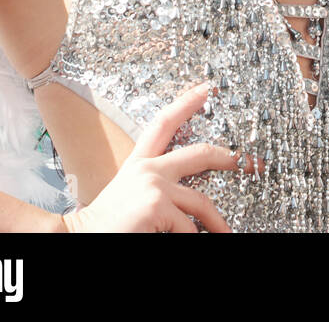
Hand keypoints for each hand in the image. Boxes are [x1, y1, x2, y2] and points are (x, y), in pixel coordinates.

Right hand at [61, 83, 246, 232]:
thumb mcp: (129, 200)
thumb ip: (156, 190)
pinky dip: (192, 239)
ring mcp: (155, 186)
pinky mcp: (158, 206)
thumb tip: (186, 197)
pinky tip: (172, 239)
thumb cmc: (103, 227)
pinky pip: (189, 228)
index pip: (163, 124)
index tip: (208, 88)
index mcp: (138, 166)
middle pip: (201, 153)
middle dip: (231, 158)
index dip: (187, 102)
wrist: (77, 238)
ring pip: (202, 203)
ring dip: (218, 224)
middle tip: (251, 163)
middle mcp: (148, 170)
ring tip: (226, 234)